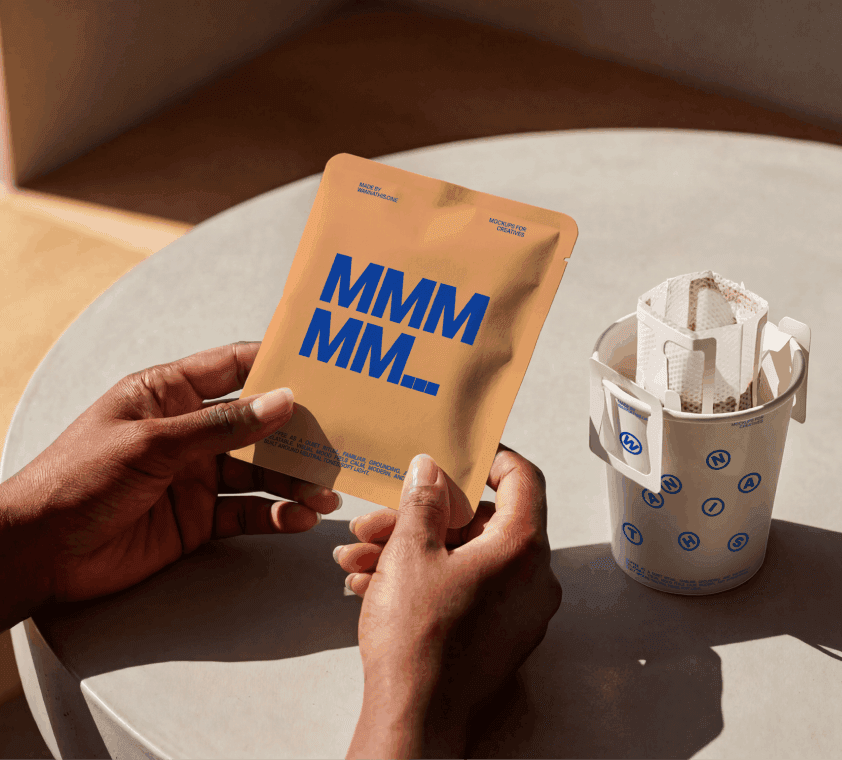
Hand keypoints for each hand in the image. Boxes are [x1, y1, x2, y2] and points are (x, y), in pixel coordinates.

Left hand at [1, 341, 339, 607]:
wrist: (39, 553)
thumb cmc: (78, 478)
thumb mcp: (152, 443)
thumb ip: (221, 426)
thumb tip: (282, 401)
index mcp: (169, 394)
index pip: (233, 368)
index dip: (275, 365)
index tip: (320, 367)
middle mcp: (189, 431)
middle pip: (257, 424)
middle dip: (296, 434)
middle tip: (336, 442)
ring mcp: (196, 475)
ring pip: (259, 472)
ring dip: (294, 481)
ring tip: (325, 493)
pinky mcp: (199, 517)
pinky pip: (247, 511)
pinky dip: (276, 515)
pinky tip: (299, 518)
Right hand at [339, 446, 561, 758]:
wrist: (413, 723)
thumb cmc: (419, 645)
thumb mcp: (410, 553)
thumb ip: (423, 501)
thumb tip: (431, 470)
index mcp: (521, 550)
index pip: (523, 479)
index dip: (492, 458)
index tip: (463, 452)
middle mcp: (530, 580)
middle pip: (481, 522)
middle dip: (422, 515)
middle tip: (381, 517)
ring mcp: (516, 611)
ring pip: (464, 558)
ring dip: (411, 549)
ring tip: (360, 555)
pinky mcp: (497, 634)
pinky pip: (465, 588)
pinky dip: (425, 579)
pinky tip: (372, 582)